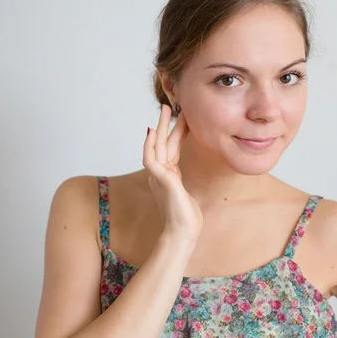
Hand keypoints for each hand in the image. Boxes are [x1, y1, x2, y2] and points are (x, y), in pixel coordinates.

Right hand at [143, 104, 202, 239]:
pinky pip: (151, 159)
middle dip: (167, 123)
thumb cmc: (186, 217)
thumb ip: (181, 181)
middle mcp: (161, 173)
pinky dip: (150, 145)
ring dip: (160, 126)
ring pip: (158, 146)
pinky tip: (153, 132)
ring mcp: (160, 176)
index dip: (176, 131)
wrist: (183, 233)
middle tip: (170, 104)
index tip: (184, 116)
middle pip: (163, 143)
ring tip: (165, 109)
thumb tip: (182, 174)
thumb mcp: (186, 193)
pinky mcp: (162, 180)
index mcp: (169, 175)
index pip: (172, 148)